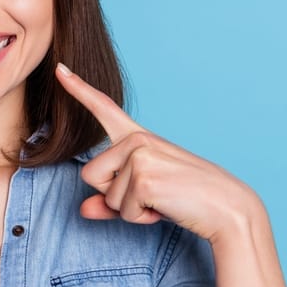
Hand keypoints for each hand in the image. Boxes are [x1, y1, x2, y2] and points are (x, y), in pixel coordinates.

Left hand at [55, 63, 263, 244]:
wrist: (227, 208)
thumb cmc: (186, 199)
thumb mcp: (143, 196)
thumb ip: (110, 202)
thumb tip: (83, 210)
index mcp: (137, 137)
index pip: (104, 108)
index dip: (78, 89)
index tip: (59, 69)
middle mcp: (136, 139)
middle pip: (91, 175)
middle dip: (114, 196)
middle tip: (151, 195)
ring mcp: (140, 155)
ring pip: (105, 195)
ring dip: (130, 209)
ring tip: (162, 200)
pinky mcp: (144, 177)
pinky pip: (122, 210)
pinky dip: (141, 218)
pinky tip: (165, 207)